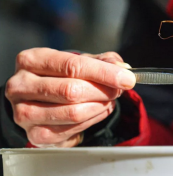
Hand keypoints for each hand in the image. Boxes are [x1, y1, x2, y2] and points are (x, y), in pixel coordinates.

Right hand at [5, 48, 135, 147]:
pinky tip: (98, 111)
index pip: (72, 66)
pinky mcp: (35, 134)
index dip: (104, 73)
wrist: (38, 101)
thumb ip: (102, 61)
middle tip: (118, 90)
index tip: (126, 78)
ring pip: (73, 112)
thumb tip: (121, 68)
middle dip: (104, 91)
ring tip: (109, 100)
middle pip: (72, 90)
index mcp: (32, 60)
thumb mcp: (79, 62)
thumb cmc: (59, 77)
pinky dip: (93, 120)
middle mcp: (22, 85)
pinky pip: (72, 129)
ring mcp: (24, 112)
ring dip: (100, 107)